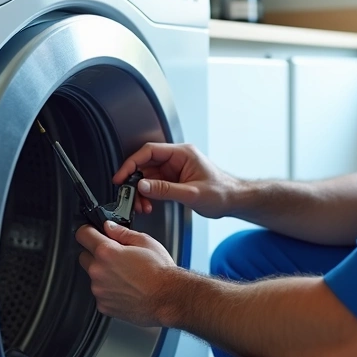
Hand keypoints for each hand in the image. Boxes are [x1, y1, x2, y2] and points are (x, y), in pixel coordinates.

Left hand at [76, 221, 178, 326]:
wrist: (169, 298)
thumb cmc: (161, 272)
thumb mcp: (145, 242)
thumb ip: (122, 233)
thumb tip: (109, 227)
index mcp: (107, 252)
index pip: (83, 234)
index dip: (88, 231)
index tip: (92, 233)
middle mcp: (99, 271)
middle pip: (84, 256)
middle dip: (95, 254)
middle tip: (114, 256)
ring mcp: (100, 290)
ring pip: (93, 277)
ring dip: (103, 274)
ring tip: (125, 275)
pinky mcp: (104, 306)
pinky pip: (100, 294)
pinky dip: (109, 291)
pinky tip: (125, 288)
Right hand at [112, 143, 241, 217]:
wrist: (235, 200)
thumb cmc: (222, 192)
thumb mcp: (192, 193)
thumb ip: (165, 189)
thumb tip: (142, 185)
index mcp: (182, 153)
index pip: (149, 151)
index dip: (132, 163)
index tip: (122, 176)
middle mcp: (177, 159)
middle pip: (146, 164)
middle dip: (134, 181)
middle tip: (128, 195)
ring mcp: (175, 169)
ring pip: (148, 176)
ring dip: (141, 191)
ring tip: (141, 205)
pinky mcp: (174, 180)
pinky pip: (154, 184)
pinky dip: (148, 194)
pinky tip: (149, 204)